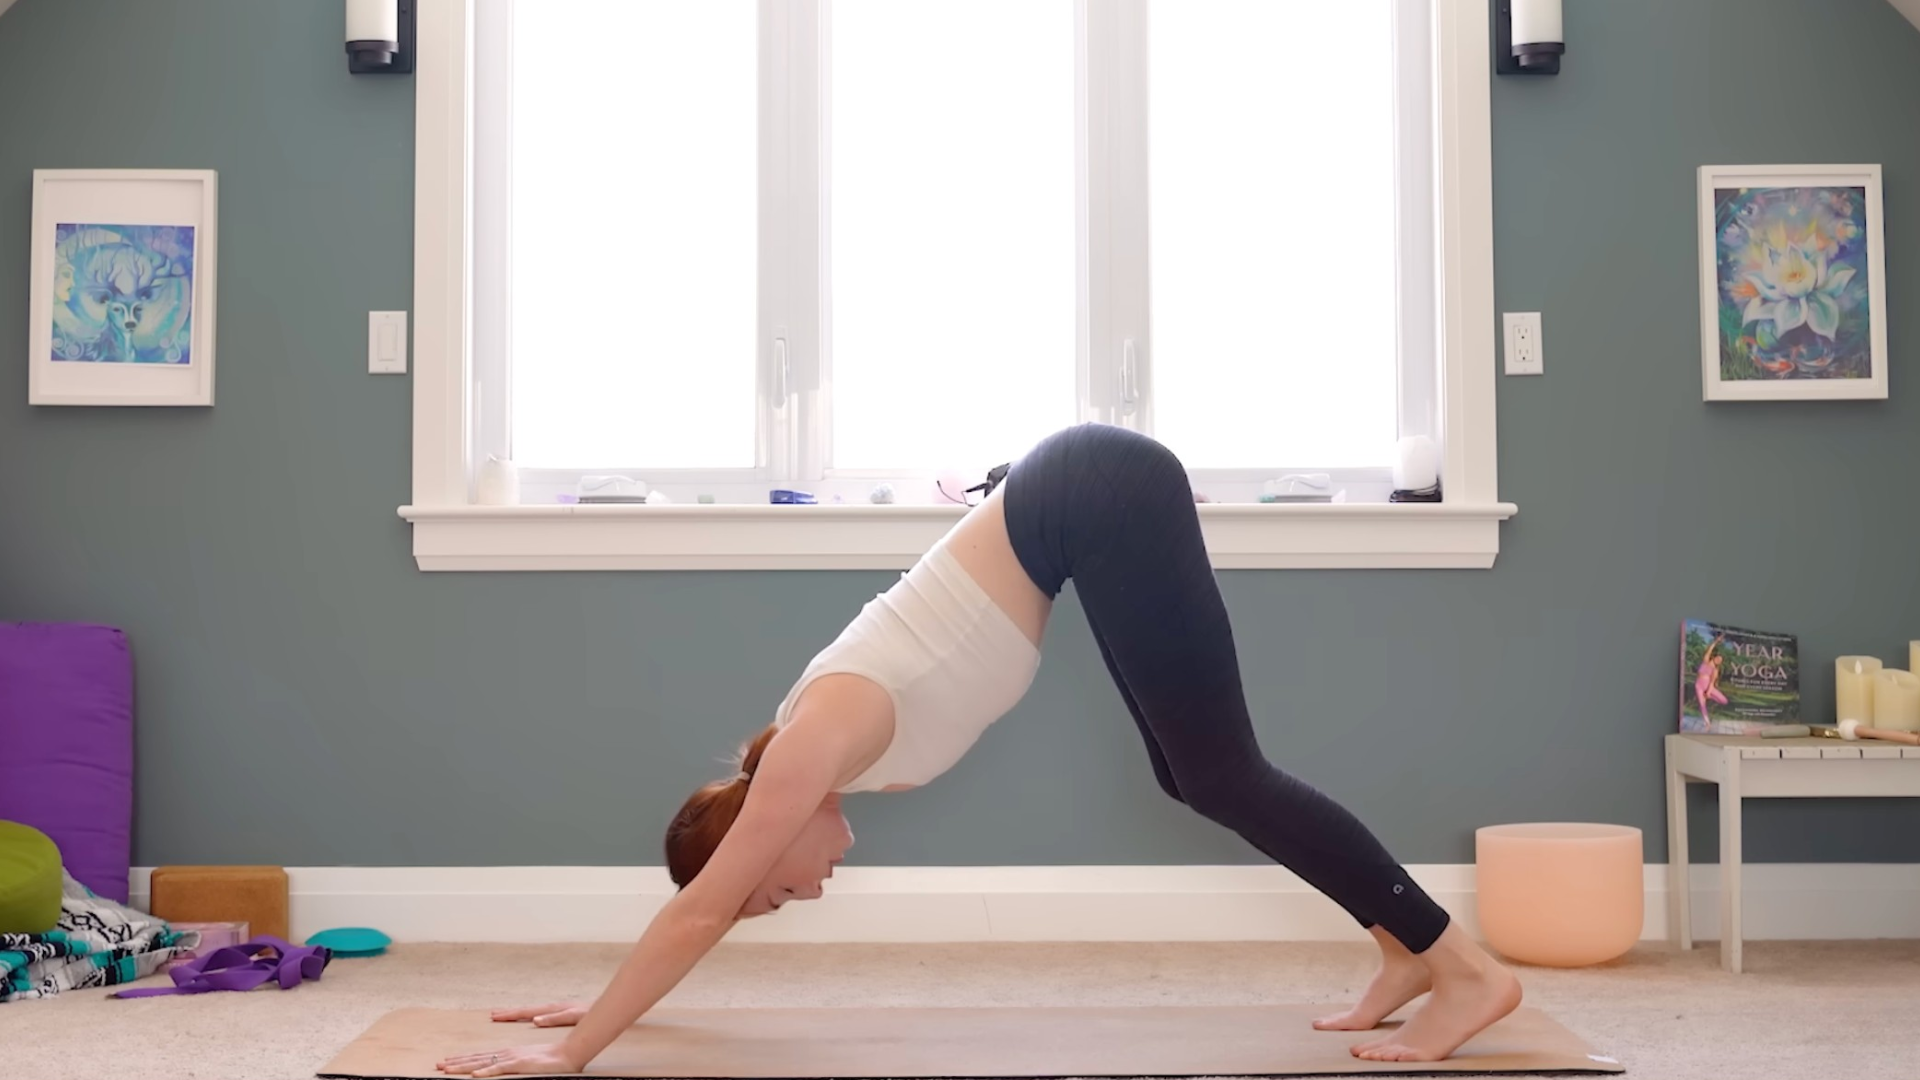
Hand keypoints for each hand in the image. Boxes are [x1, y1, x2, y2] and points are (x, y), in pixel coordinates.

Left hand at [435, 1043, 584, 1076]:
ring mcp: (512, 1058)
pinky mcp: (519, 1064)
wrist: (568, 1054)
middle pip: (476, 1059)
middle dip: (456, 1063)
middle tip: (437, 1065)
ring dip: (463, 1067)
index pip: (480, 1058)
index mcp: (508, 1054)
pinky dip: (485, 1071)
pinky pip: (499, 1069)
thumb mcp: (528, 1064)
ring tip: (446, 1069)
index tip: (447, 1063)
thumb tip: (502, 1070)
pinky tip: (473, 1075)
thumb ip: (515, 1067)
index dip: (463, 1061)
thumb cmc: (551, 1060)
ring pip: (482, 1063)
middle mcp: (506, 1054)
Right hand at [489, 1001, 589, 1026]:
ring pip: (530, 1011)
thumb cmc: (590, 1013)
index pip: (526, 1012)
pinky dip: (527, 1014)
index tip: (495, 1016)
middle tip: (492, 1014)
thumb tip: (535, 1020)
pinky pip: (537, 1013)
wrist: (603, 1008)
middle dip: (509, 1012)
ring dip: (516, 1013)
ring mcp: (554, 1009)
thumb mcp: (573, 1016)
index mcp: (551, 1009)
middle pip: (525, 1010)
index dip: (510, 1015)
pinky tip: (525, 1018)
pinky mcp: (559, 1012)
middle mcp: (550, 1008)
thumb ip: (555, 1018)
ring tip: (502, 1015)